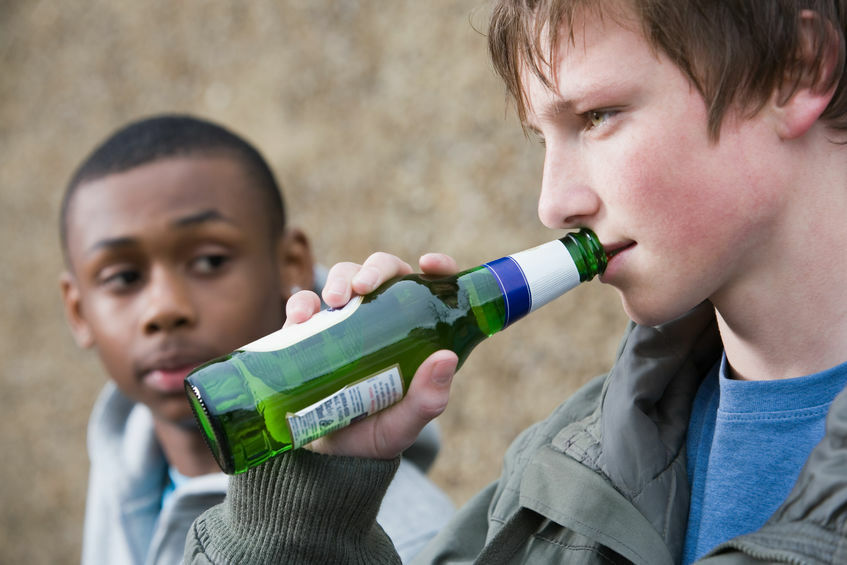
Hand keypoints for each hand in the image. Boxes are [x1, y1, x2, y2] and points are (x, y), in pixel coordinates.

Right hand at [283, 251, 459, 459]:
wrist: (327, 457)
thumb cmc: (376, 434)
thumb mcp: (405, 424)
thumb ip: (428, 400)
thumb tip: (446, 359)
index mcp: (416, 332)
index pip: (432, 289)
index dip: (437, 268)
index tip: (428, 264)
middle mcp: (382, 318)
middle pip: (384, 273)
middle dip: (373, 269)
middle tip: (363, 286)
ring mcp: (345, 321)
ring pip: (344, 278)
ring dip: (339, 279)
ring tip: (333, 301)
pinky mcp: (312, 331)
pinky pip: (305, 305)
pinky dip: (302, 303)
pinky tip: (301, 317)